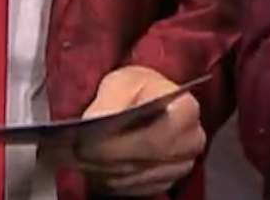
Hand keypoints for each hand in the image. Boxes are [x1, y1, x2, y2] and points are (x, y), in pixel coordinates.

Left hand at [74, 66, 204, 195]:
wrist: (148, 103)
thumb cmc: (138, 90)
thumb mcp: (123, 82)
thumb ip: (112, 99)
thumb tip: (100, 120)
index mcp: (187, 110)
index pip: (155, 137)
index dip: (120, 144)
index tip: (88, 142)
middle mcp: (191, 141)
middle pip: (144, 160)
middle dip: (108, 158)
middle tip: (78, 151)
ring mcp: (181, 165)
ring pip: (135, 177)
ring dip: (106, 171)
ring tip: (83, 158)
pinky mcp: (167, 182)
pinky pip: (134, 189)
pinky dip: (112, 180)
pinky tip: (98, 166)